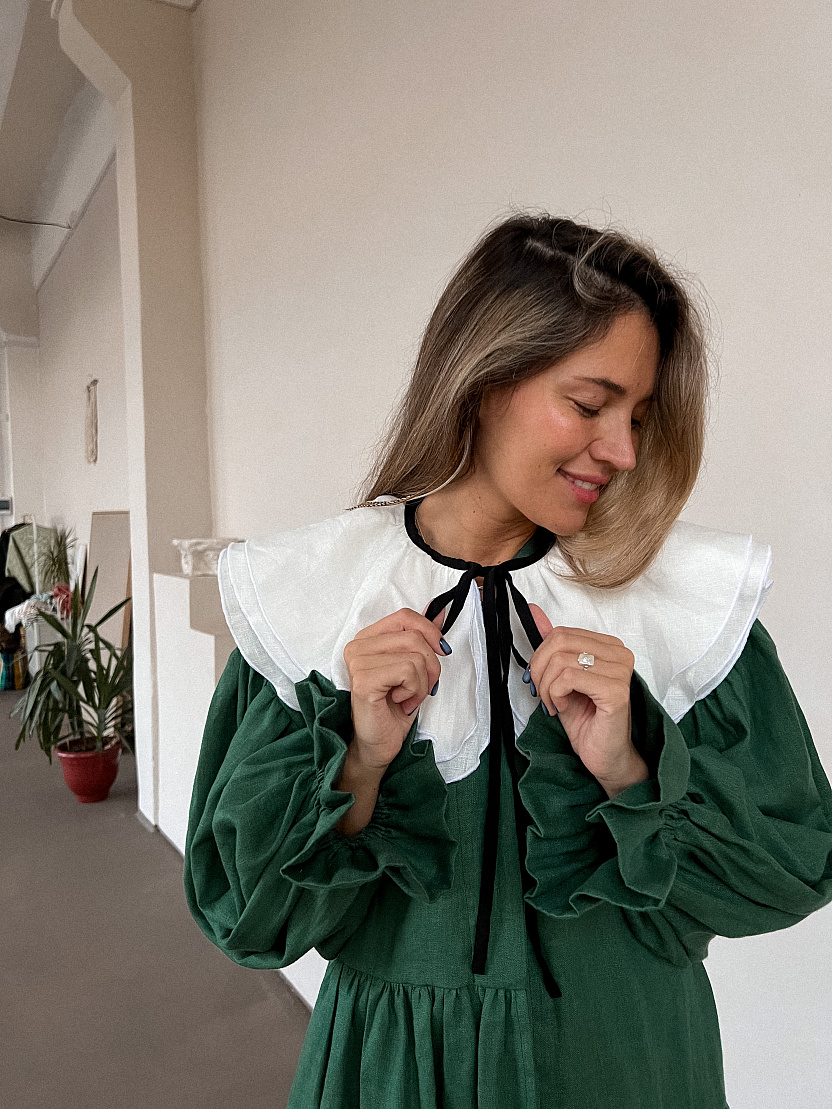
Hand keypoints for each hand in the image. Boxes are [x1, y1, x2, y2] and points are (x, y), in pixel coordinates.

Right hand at [343, 607, 448, 770]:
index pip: (405, 616)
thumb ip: (423, 637)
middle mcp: (358, 646)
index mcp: (367, 638)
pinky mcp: (364, 680)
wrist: (378, 743)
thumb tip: (440, 611)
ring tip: (407, 696)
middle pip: (415, 636)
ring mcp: (358, 662)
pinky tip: (400, 701)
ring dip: (422, 682)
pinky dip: (414, 690)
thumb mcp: (414, 667)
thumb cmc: (393, 708)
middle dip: (431, 665)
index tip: (441, 651)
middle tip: (422, 687)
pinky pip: (408, 671)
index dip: (430, 631)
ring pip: (415, 655)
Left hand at [527, 604, 648, 794]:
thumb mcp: (561, 676)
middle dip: (540, 670)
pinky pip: (569, 678)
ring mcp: (621, 671)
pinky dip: (555, 694)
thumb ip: (551, 644)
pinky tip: (563, 708)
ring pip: (561, 661)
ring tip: (554, 704)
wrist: (604, 756)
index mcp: (609, 645)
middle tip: (543, 694)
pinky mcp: (616, 691)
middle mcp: (620, 653)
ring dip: (546, 687)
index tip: (542, 681)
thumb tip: (533, 611)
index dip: (540, 657)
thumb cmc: (586, 719)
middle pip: (559, 642)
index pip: (561, 633)